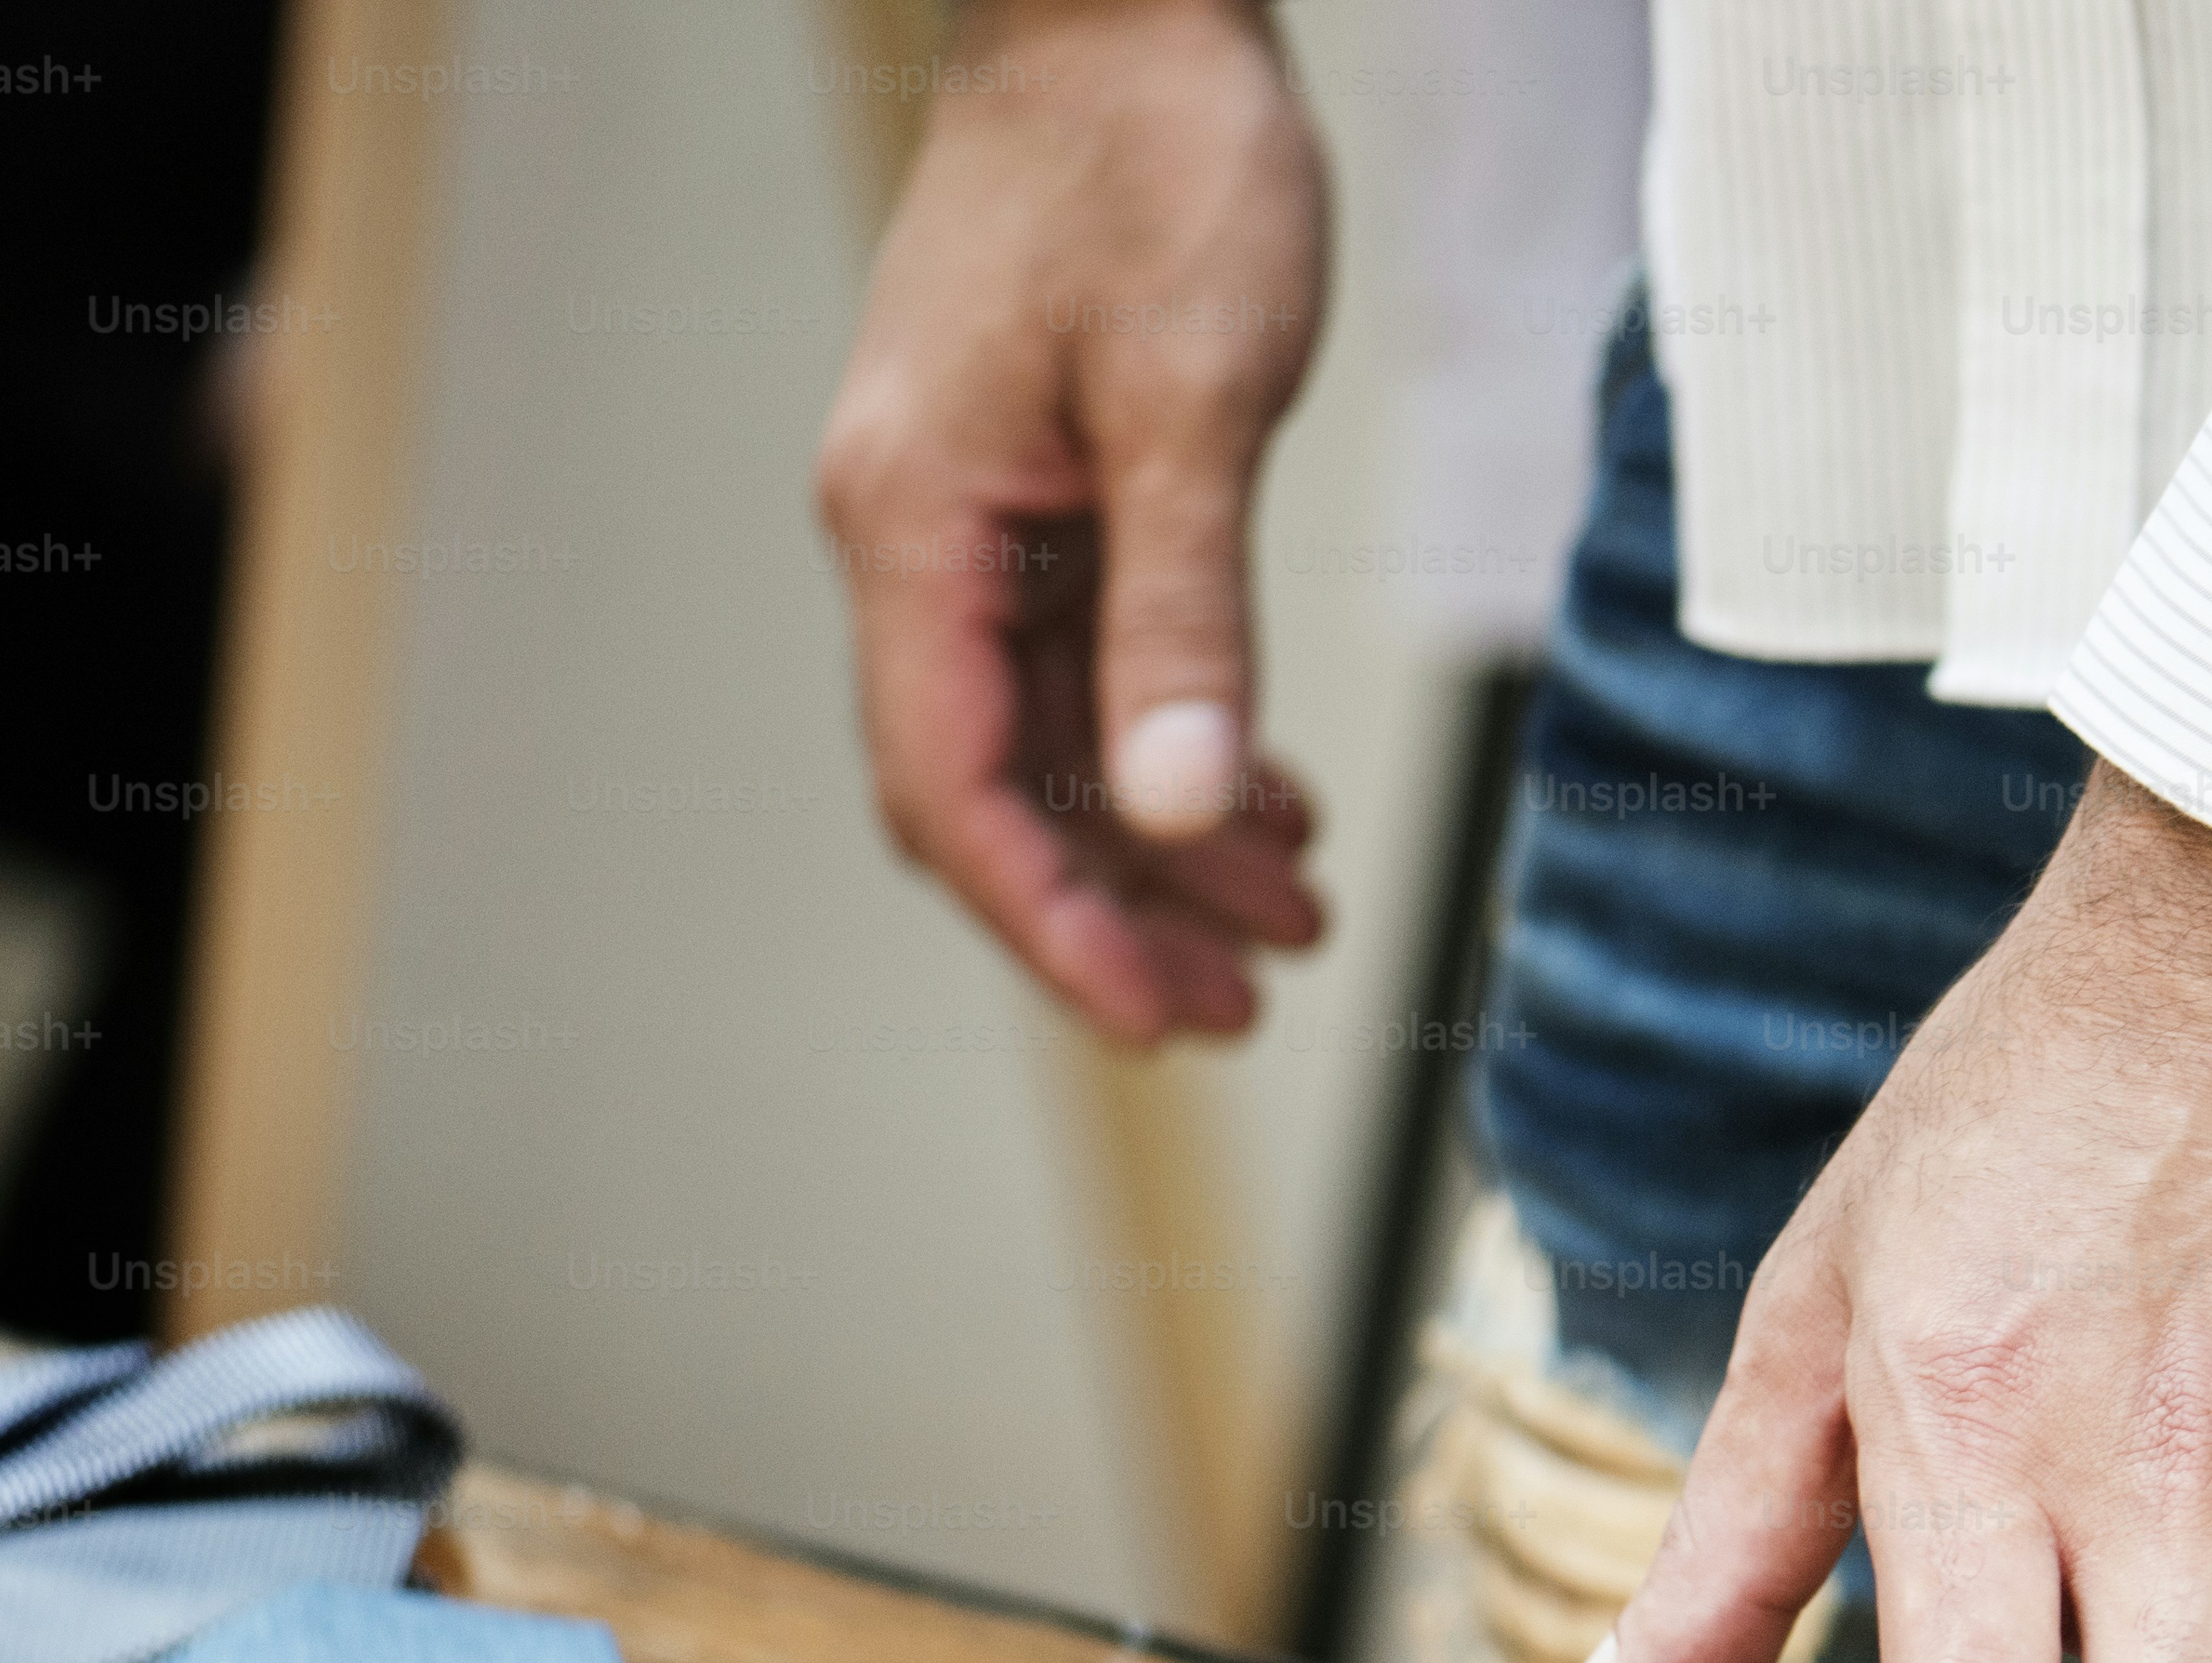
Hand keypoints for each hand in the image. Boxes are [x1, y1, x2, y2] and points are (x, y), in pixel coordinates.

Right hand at [815, 0, 1329, 1038]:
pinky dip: (1172, 739)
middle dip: (1121, 909)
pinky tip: (1265, 796)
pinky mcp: (1038, 482)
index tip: (1159, 1013)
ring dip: (1165, 839)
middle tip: (1249, 1001)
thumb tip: (1174, 802)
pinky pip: (1087, 660)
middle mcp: (919, 534)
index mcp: (918, 524)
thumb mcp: (1190, 398)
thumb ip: (1184, 615)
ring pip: (1055, 735)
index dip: (1057, 921)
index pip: (960, 789)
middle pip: (998, 788)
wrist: (1128, 5)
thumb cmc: (1153, 159)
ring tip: (1293, 918)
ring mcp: (975, 513)